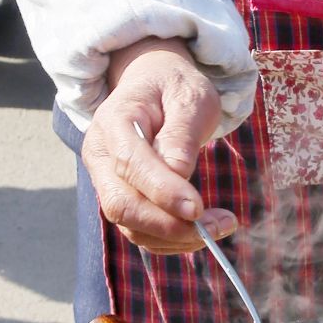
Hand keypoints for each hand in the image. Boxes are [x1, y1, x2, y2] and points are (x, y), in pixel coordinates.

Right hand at [82, 38, 231, 252]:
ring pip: (130, 225)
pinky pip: (140, 230)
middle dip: (170, 225)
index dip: (163, 192)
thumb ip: (181, 134)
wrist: (153, 84)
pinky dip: (172, 239)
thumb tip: (179, 175)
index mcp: (114, 122)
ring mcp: (106, 180)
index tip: (199, 209)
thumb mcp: (189, 96)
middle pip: (121, 204)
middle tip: (221, 225)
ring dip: (176, 237)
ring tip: (222, 226)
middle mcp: (100, 155)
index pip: (130, 165)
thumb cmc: (173, 86)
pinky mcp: (122, 197)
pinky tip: (204, 230)